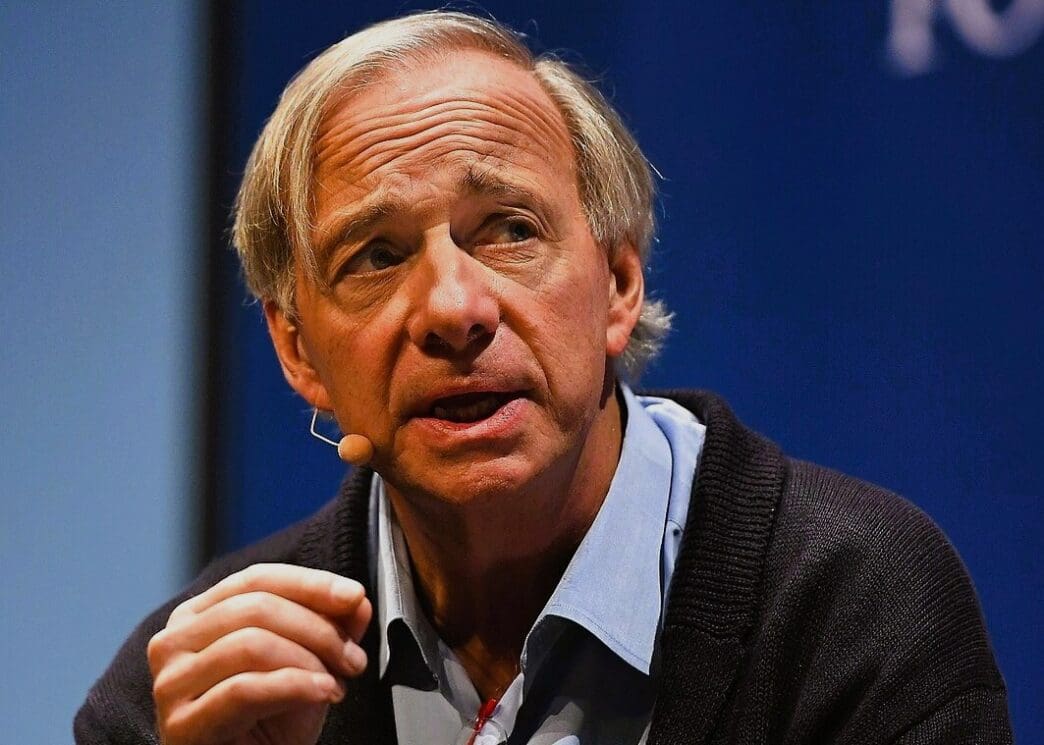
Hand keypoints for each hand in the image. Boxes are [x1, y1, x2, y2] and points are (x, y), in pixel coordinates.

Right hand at [147, 563, 372, 744]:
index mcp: (197, 616)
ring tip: (337, 682)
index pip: (256, 579)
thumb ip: (329, 627)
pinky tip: (324, 692)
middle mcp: (173, 642)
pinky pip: (245, 689)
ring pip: (251, 644)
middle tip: (353, 657)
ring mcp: (171, 684)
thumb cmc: (271, 722)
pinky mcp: (181, 725)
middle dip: (318, 629)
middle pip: (256, 607)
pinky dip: (295, 686)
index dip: (309, 584)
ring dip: (309, 660)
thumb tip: (355, 599)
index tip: (354, 596)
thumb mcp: (307, 664)